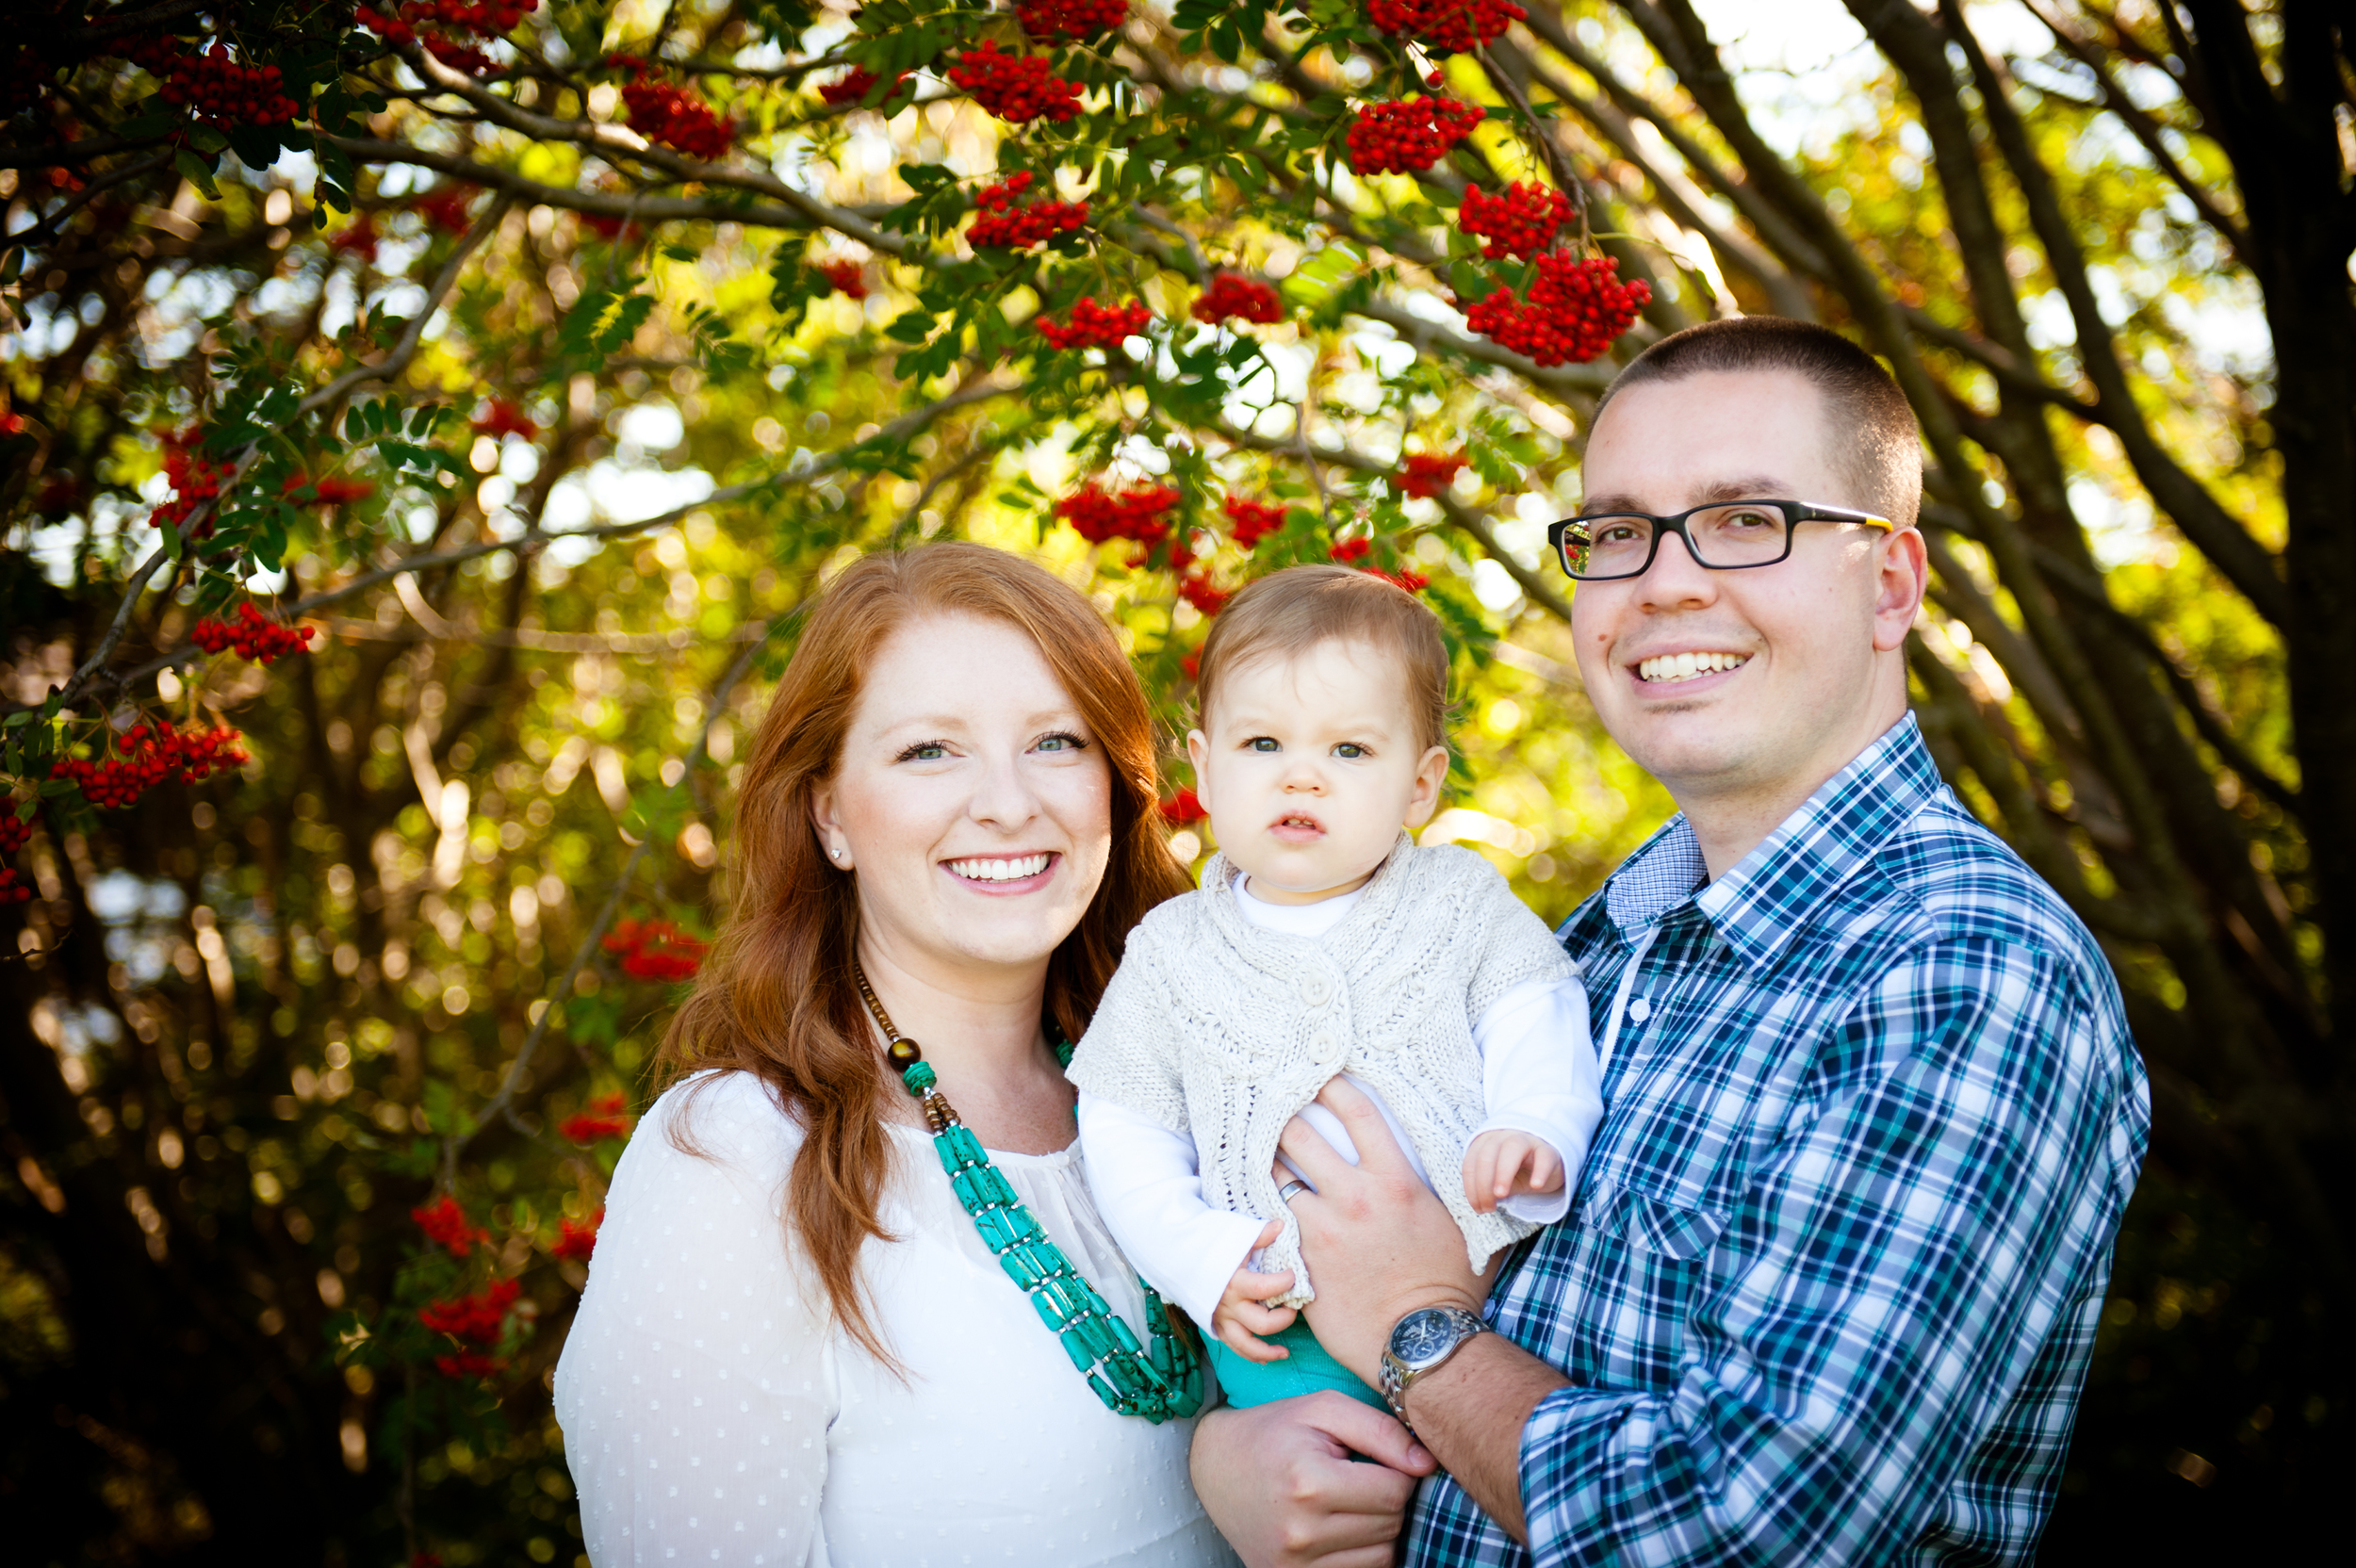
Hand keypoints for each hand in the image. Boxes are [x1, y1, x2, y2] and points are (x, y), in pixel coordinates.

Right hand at [1189, 1392, 1434, 1567]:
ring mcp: (1294, 1564)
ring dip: (1379, 1529)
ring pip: (1382, 1557)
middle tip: (1362, 1477)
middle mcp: (1300, 1531)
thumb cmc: (1275, 1431)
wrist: (1216, 1467)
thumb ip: (1380, 1429)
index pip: (1396, 1492)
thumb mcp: (1323, 1409)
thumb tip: (1427, 1465)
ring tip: (1351, 1502)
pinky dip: (1362, 1553)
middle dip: (1389, 1499)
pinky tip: (1342, 1527)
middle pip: (1391, 1525)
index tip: (1378, 1459)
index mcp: (1308, 1482)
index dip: (1400, 1472)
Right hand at [1213, 1220, 1301, 1363]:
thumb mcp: (1232, 1235)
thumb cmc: (1206, 1243)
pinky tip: (1268, 1357)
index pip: (1266, 1288)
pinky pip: (1234, 1347)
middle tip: (1293, 1307)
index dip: (1285, 1282)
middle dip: (1283, 1318)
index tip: (1293, 1274)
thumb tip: (1281, 1225)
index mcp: (1234, 1281)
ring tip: (1285, 1352)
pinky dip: (1251, 1355)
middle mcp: (1228, 1304)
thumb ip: (1258, 1234)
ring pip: (1246, 1344)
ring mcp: (1221, 1318)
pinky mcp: (1216, 1325)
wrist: (1174, 1255)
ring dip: (1267, 1351)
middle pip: (1262, 1323)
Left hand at [1279, 1078, 1494, 1385]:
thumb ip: (1450, 1189)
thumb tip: (1467, 1169)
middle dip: (1283, 1118)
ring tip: (1259, 1154)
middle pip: (1300, 1135)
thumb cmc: (1450, 1286)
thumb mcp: (1460, 1224)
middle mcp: (1354, 1198)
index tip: (1320, 1074)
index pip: (1357, 1113)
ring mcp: (1324, 1229)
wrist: (1422, 1343)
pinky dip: (1264, 1207)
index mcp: (1395, 1181)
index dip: (1333, 1085)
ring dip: (1267, 1163)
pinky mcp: (1303, 1260)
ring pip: (1276, 1176)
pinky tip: (1257, 1200)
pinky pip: (1272, 1221)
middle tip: (1273, 1110)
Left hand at [1462, 1129, 1562, 1213]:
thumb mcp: (1499, 1181)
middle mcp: (1504, 1137)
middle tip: (1489, 1208)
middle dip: (1483, 1184)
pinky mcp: (1548, 1150)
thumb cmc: (1518, 1172)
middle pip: (1487, 1156)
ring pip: (1512, 1148)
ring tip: (1501, 1195)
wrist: (1548, 1165)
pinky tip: (1535, 1186)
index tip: (1478, 1209)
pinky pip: (1543, 1157)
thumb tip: (1479, 1204)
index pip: (1471, 1163)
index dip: (1471, 1188)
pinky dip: (1539, 1171)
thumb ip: (1488, 1188)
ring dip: (1503, 1173)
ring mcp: (1527, 1140)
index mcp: (1486, 1143)